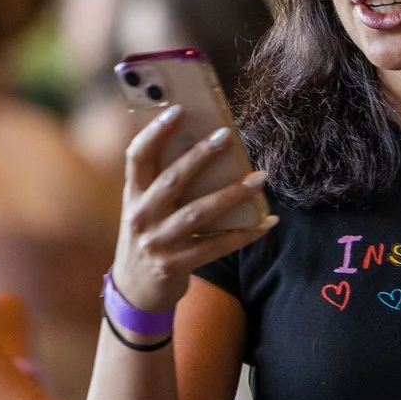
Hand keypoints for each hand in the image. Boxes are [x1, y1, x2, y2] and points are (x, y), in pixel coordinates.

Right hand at [109, 106, 273, 319]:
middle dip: (200, 156)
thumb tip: (204, 147)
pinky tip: (267, 222)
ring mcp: (158, 242)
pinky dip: (245, 234)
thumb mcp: (145, 208)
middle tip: (226, 135)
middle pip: (172, 180)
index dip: (155, 132)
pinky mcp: (176, 264)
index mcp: (133, 195)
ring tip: (259, 178)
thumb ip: (163, 183)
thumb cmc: (149, 236)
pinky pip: (216, 246)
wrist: (135, 289)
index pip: (137, 156)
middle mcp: (142, 216)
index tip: (178, 110)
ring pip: (198, 213)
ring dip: (231, 194)